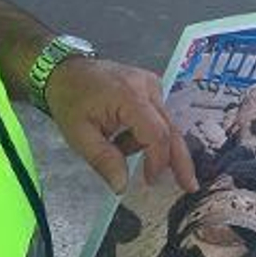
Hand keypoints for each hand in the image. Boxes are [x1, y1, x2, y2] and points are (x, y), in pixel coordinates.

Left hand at [44, 58, 198, 194]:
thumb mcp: (79, 135)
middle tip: (189, 186)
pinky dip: (144, 134)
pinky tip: (123, 136)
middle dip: (180, 161)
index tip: (151, 181)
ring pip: (164, 125)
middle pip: (171, 129)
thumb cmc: (70, 100)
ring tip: (117, 147)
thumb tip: (122, 187)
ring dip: (147, 146)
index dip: (158, 161)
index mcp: (130, 96)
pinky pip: (156, 117)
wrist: (65, 69)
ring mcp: (152, 84)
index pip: (157, 134)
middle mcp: (148, 87)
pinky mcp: (151, 86)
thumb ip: (103, 160)